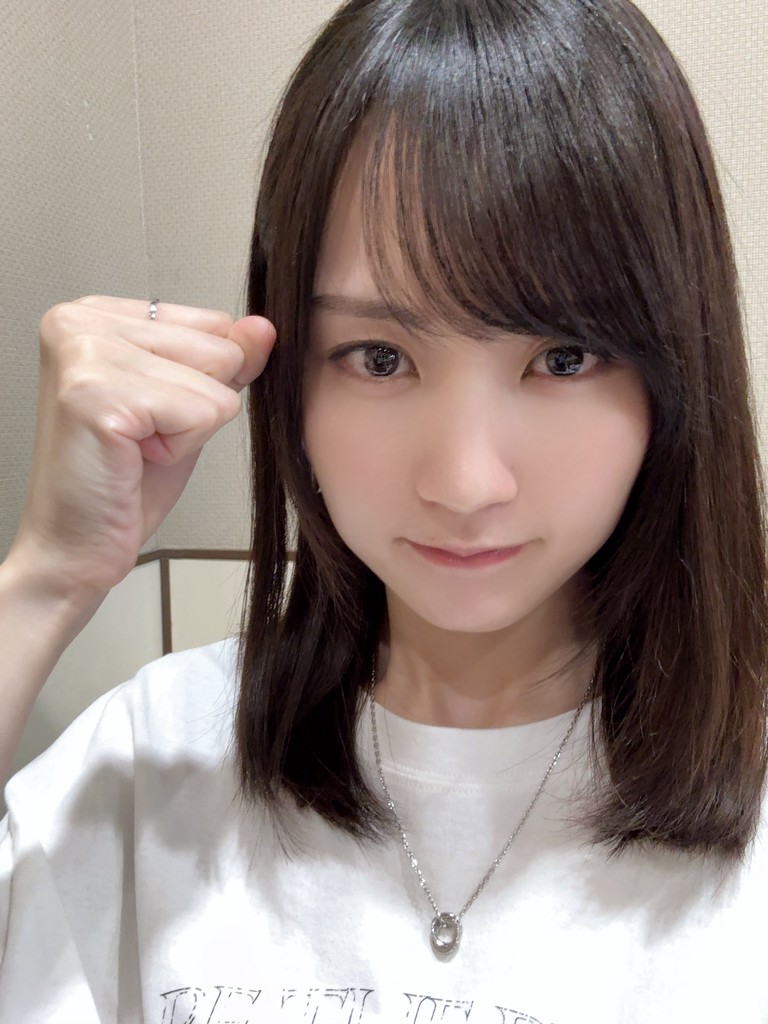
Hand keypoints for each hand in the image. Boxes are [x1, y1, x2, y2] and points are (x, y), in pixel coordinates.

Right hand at [8, 295, 275, 602]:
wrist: (75, 548)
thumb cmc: (121, 482)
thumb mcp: (187, 408)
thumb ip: (224, 363)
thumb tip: (264, 327)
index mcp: (97, 313)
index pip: (213, 322)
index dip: (201, 381)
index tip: (151, 414)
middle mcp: (81, 321)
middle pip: (219, 349)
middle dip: (196, 406)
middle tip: (142, 439)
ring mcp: (85, 353)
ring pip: (216, 383)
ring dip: (189, 431)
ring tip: (137, 449)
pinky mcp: (99, 395)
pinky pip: (202, 412)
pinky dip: (181, 449)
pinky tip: (135, 459)